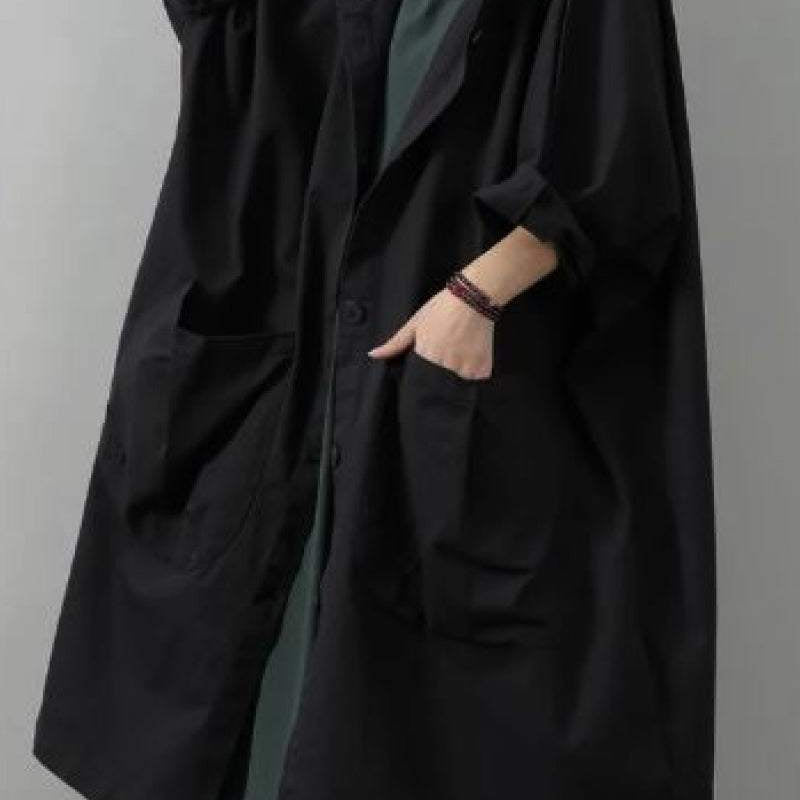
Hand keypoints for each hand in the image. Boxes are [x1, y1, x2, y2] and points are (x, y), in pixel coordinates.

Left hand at [367, 289, 493, 379]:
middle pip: (441, 377)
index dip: (428, 364)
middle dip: (444, 367)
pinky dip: (476, 369)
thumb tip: (372, 355)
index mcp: (426, 355)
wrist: (472, 298)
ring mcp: (464, 368)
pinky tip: (475, 352)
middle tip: (452, 345)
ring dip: (461, 369)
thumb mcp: (415, 323)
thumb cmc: (441, 307)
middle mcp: (444, 365)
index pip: (422, 373)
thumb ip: (395, 343)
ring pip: (459, 378)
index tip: (435, 352)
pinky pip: (476, 377)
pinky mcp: (481, 368)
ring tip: (464, 347)